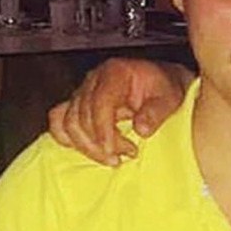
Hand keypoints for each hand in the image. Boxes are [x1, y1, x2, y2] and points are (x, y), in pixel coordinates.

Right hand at [48, 59, 192, 165]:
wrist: (161, 82)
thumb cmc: (164, 88)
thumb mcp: (170, 97)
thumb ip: (156, 112)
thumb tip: (142, 130)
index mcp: (115, 72)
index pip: (100, 102)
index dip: (103, 129)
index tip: (113, 150)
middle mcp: (94, 79)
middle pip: (82, 116)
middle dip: (100, 143)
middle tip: (124, 156)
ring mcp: (83, 91)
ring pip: (69, 122)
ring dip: (87, 146)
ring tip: (113, 159)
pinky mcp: (77, 104)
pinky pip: (59, 121)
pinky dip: (67, 139)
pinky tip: (87, 151)